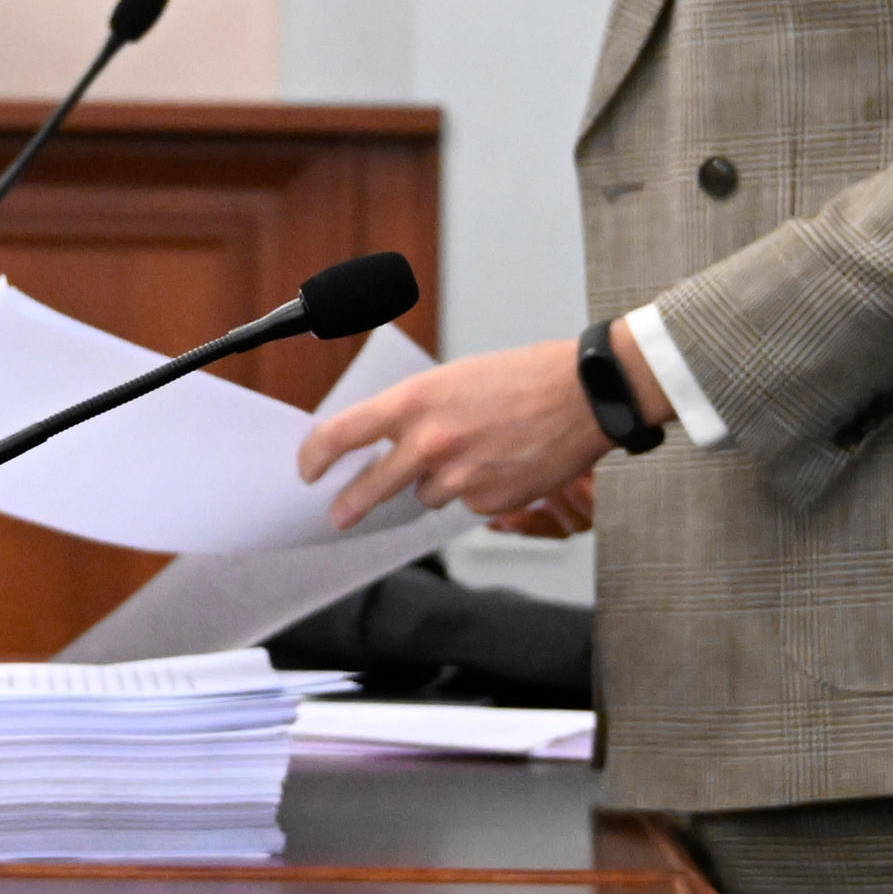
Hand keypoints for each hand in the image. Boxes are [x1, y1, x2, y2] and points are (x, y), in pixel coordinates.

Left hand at [300, 338, 613, 531]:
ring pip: (428, 495)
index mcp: (413, 402)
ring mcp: (459, 478)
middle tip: (338, 516)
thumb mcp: (453, 380)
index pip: (341, 434)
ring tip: (477, 450)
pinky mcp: (489, 502)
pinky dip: (478, 490)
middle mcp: (429, 443)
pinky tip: (503, 462)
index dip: (316, 456)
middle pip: (370, 487)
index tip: (308, 468)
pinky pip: (468, 504)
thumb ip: (416, 413)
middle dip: (350, 505)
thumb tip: (388, 444)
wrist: (583, 394)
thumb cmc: (522, 377)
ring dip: (440, 483)